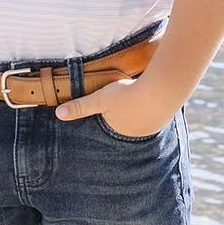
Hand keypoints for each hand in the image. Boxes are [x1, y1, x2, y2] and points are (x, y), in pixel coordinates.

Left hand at [55, 72, 177, 133]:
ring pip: (141, 118)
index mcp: (117, 130)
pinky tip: (150, 97)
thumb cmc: (128, 95)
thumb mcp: (100, 98)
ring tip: (135, 101)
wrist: (161, 91)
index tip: (106, 109)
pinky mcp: (164, 116)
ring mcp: (152, 126)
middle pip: (125, 122)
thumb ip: (80, 106)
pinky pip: (154, 112)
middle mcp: (135, 133)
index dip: (106, 115)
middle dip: (123, 115)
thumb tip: (59, 115)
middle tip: (122, 105)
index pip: (108, 124)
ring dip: (138, 110)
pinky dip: (151, 105)